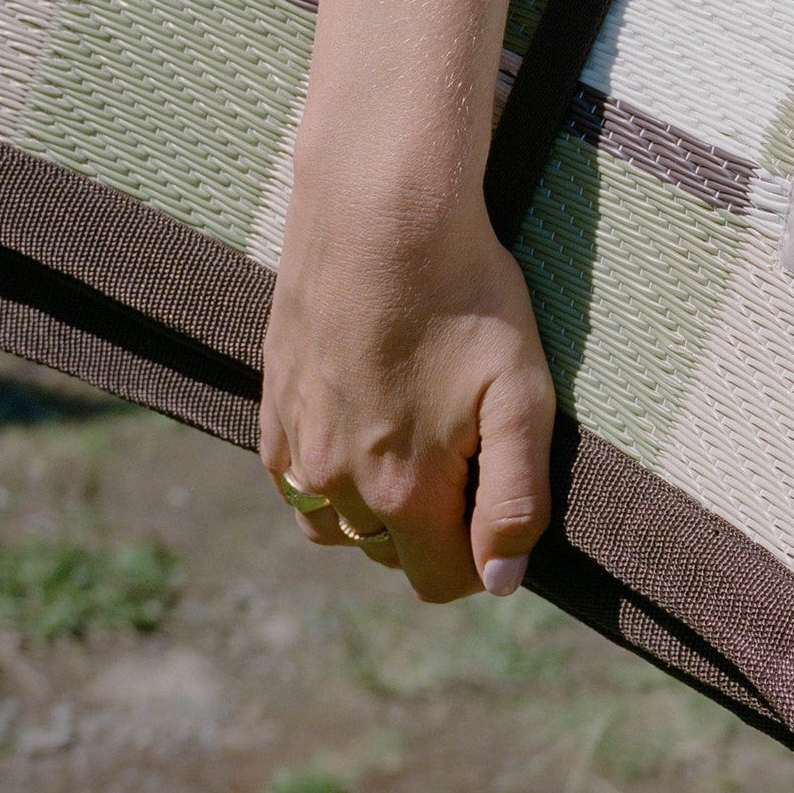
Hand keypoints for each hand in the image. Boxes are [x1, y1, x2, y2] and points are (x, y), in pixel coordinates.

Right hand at [258, 173, 555, 601]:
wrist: (380, 210)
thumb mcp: (521, 395)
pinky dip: (326, 471)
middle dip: (429, 526)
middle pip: (388, 552)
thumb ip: (515, 500)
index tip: (497, 499)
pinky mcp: (272, 401)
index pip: (441, 581)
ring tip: (414, 437)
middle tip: (464, 449)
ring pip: (335, 521)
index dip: (480, 557)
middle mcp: (335, 482)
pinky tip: (362, 417)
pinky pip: (292, 476)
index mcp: (402, 491)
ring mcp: (294, 443)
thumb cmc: (465, 296)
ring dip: (373, 504)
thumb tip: (501, 582)